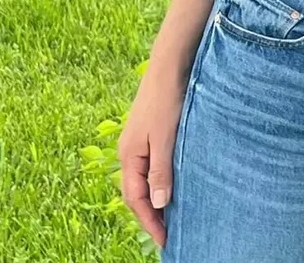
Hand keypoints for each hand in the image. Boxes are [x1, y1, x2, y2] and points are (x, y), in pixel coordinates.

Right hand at [117, 67, 184, 248]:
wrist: (169, 64)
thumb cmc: (166, 99)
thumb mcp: (165, 138)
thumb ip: (161, 170)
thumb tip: (159, 204)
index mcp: (129, 155)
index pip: (135, 198)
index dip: (149, 221)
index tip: (164, 239)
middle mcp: (130, 151)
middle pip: (137, 191)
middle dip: (150, 214)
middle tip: (168, 233)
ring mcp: (140, 141)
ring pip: (145, 178)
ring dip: (156, 197)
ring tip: (172, 214)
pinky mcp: (152, 132)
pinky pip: (153, 164)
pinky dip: (161, 179)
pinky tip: (173, 182)